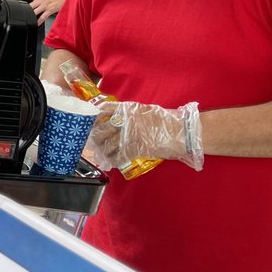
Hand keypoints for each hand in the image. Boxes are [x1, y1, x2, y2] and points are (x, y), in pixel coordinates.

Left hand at [13, 0, 71, 25]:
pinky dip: (38, 22)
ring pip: (34, 12)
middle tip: (18, 11)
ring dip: (30, 16)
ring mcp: (45, 6)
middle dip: (24, 9)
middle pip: (29, 6)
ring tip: (25, 18)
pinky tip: (35, 24)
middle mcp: (40, 0)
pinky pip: (42, 18)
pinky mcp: (50, 11)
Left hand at [88, 100, 203, 171]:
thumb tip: (115, 119)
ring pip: (108, 145)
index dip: (94, 117)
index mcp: (127, 110)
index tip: (90, 122)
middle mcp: (125, 121)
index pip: (103, 110)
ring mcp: (129, 136)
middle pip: (101, 129)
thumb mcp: (145, 110)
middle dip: (95, 137)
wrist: (182, 132)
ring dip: (103, 151)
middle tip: (92, 142)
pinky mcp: (134, 149)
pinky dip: (112, 160)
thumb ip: (129, 114)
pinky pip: (118, 156)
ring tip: (101, 154)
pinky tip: (110, 162)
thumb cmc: (166, 120)